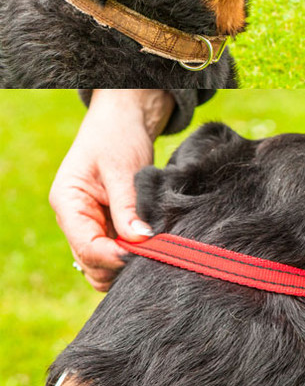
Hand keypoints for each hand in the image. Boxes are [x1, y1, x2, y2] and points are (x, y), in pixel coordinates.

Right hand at [49, 90, 172, 290]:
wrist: (123, 122)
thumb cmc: (118, 138)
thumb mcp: (123, 170)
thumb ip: (128, 207)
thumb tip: (139, 241)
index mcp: (68, 203)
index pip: (86, 246)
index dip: (114, 257)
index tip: (142, 256)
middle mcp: (75, 219)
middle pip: (92, 262)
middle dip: (120, 264)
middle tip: (155, 255)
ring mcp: (90, 224)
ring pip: (103, 262)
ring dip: (127, 261)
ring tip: (155, 250)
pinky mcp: (107, 224)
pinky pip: (116, 250)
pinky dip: (132, 253)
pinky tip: (152, 246)